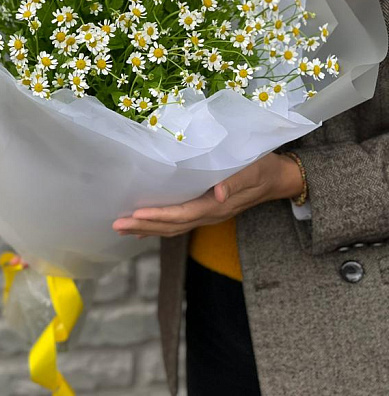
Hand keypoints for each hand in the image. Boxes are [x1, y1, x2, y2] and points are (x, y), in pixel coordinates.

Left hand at [112, 152, 303, 238]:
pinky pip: (179, 223)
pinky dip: (159, 226)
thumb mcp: (254, 170)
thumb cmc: (264, 168)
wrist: (279, 179)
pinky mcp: (206, 211)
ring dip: (147, 228)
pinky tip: (143, 227)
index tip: (134, 215)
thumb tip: (218, 193)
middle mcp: (209, 215)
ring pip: (173, 227)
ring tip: (121, 228)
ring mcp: (208, 216)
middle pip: (171, 226)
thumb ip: (237, 182)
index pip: (181, 214)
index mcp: (217, 205)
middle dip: (143, 226)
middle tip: (116, 225)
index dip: (157, 216)